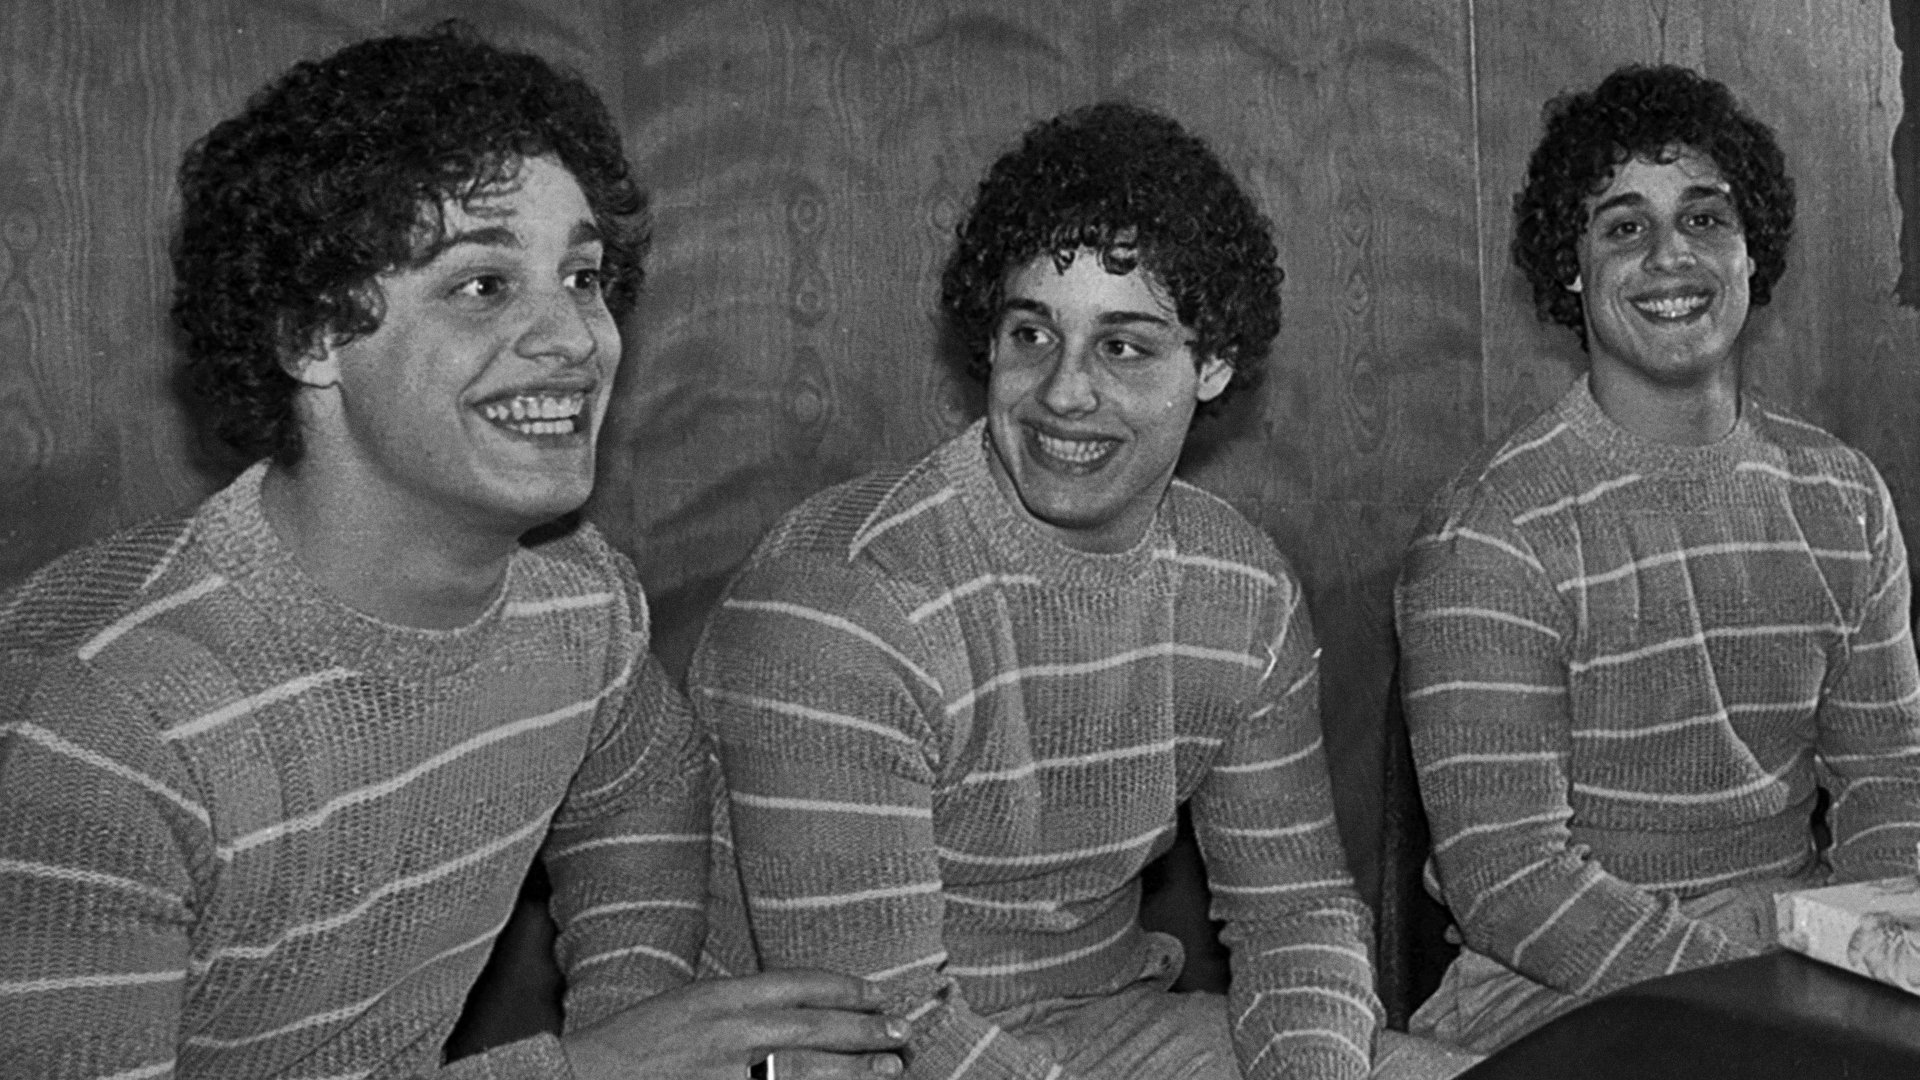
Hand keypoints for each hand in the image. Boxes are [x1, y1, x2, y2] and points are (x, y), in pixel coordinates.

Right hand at [562, 969, 908, 1079]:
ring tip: (891, 1068)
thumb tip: (796, 1008)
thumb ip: (737, 1006)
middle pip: (814, 1027)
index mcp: (719, 996)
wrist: (582, 1079)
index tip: (877, 993)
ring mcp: (727, 1075)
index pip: (797, 984)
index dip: (845, 987)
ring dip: (855, 1070)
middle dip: (864, 1030)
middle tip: (902, 1033)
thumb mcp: (686, 1005)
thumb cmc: (631, 1044)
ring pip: (808, 1070)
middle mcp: (728, 1032)